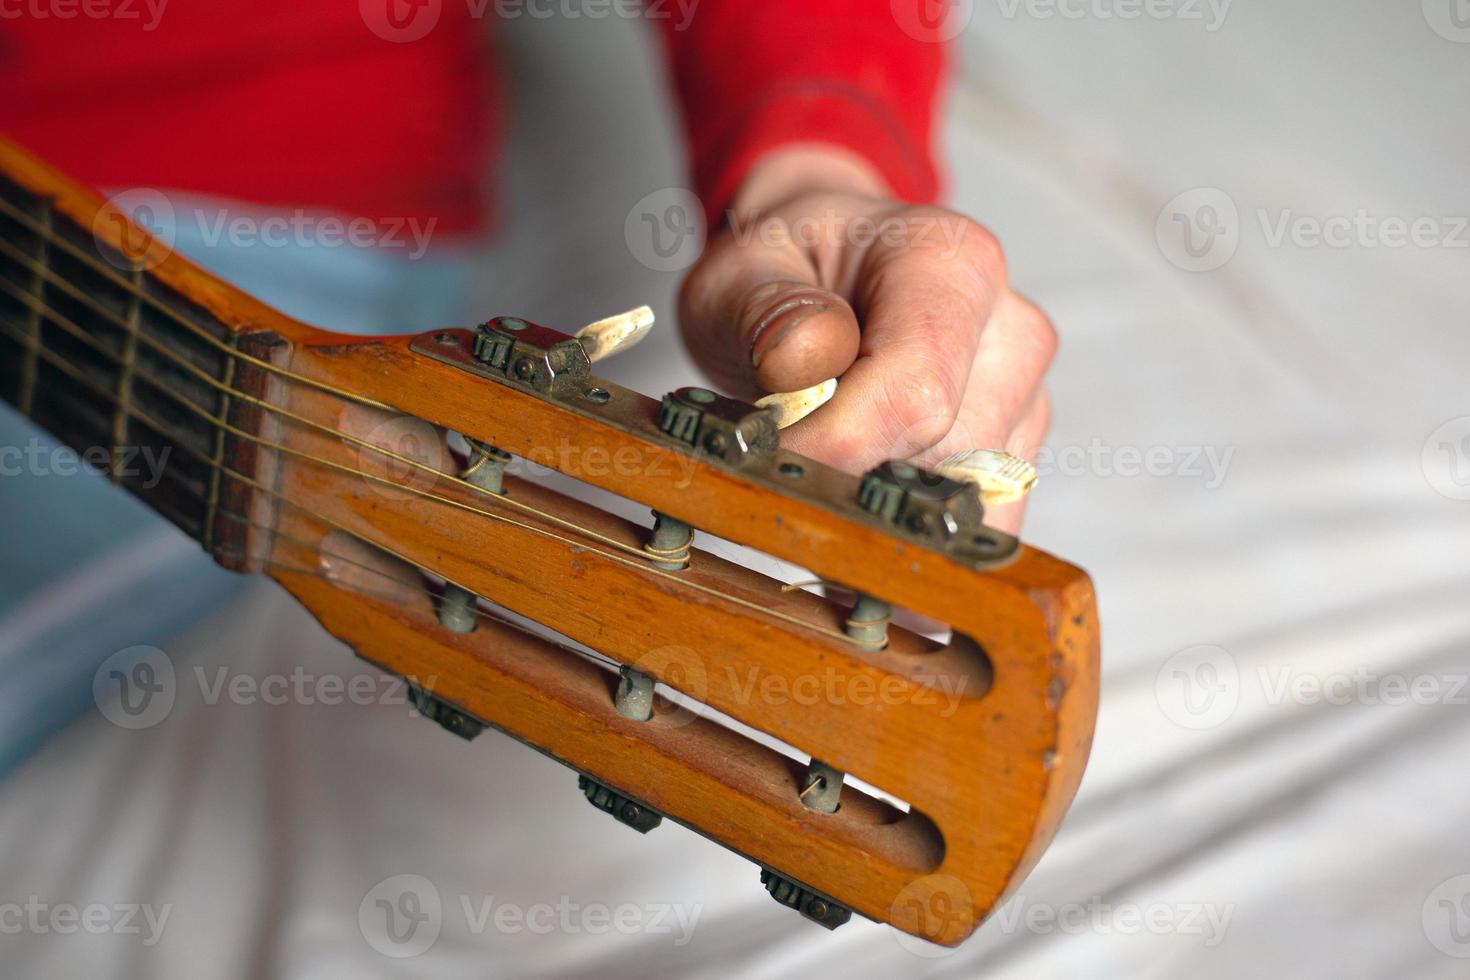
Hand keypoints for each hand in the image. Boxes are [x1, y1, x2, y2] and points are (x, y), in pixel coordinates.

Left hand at [677, 146, 1056, 532]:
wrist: (825, 266)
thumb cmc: (791, 266)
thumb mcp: (743, 267)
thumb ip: (763, 309)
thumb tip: (802, 360)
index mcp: (954, 267)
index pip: (916, 395)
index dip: (834, 445)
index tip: (767, 455)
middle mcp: (1010, 332)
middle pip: (940, 459)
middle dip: (850, 476)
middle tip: (780, 453)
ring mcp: (1022, 398)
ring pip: (960, 503)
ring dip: (878, 506)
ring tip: (820, 456)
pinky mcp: (1014, 453)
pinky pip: (975, 523)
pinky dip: (909, 531)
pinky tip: (858, 499)